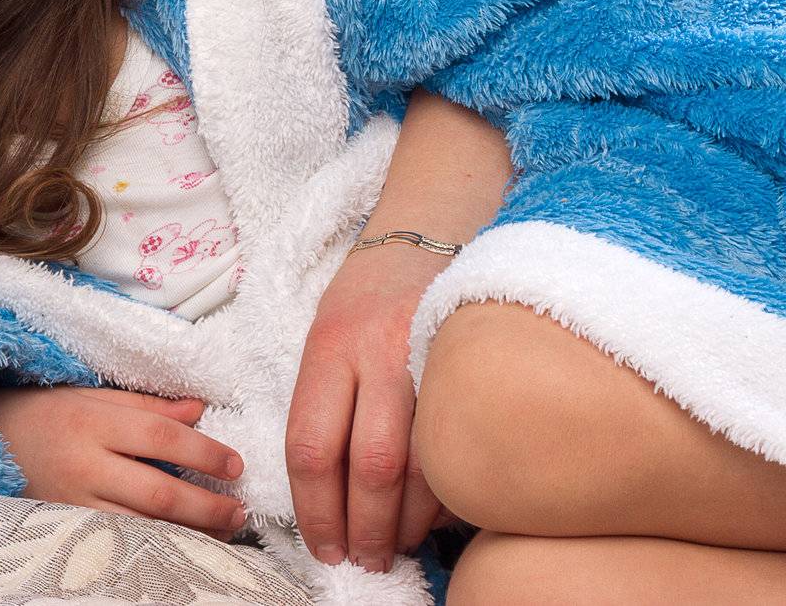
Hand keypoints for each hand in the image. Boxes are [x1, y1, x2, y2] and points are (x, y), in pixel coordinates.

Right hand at [0, 384, 246, 538]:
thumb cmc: (48, 411)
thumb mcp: (93, 394)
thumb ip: (146, 405)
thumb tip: (199, 409)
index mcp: (93, 420)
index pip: (160, 436)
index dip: (203, 451)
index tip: (235, 463)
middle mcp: (85, 463)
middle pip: (157, 490)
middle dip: (206, 504)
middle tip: (240, 509)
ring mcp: (75, 501)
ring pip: (143, 525)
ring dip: (190, 531)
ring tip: (224, 530)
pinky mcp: (68, 527)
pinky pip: (120, 542)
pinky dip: (157, 544)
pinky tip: (183, 544)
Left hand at [285, 242, 453, 571]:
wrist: (428, 228)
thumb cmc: (367, 297)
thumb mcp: (326, 337)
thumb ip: (325, 405)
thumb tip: (326, 497)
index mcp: (330, 346)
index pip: (312, 446)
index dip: (315, 511)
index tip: (322, 548)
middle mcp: (380, 349)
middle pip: (370, 465)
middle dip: (366, 529)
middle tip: (364, 561)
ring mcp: (433, 354)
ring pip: (423, 464)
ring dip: (409, 523)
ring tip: (396, 545)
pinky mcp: (476, 362)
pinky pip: (462, 446)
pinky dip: (447, 492)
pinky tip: (434, 510)